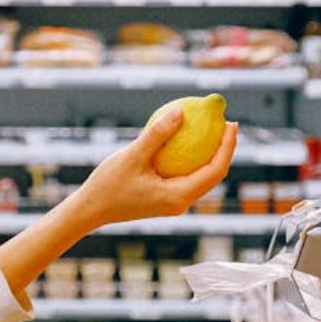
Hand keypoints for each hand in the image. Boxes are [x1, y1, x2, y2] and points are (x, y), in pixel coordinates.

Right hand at [70, 110, 237, 228]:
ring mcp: (174, 202)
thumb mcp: (132, 156)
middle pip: (214, 175)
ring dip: (210, 155)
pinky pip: (186, 177)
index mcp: (178, 196)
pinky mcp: (165, 199)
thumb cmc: (108, 185)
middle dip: (224, 149)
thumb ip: (157, 135)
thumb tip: (181, 112)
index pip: (215, 170)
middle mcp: (181, 202)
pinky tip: (187, 142)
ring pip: (202, 177)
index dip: (227, 146)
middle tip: (226, 123)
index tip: (230, 123)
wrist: (90, 210)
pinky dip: (192, 160)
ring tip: (213, 130)